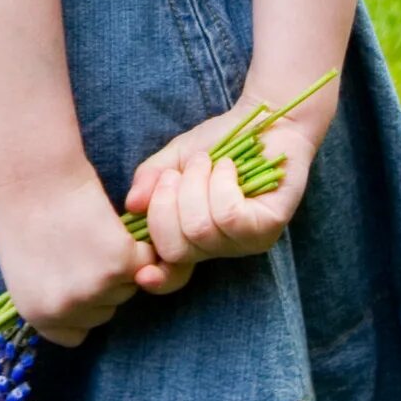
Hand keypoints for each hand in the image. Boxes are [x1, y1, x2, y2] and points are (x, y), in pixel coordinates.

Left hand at [0, 171, 153, 346]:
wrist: (35, 177)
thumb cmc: (25, 215)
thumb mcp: (23, 273)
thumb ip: (48, 301)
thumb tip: (74, 315)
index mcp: (38, 315)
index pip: (76, 335)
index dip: (81, 309)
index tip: (79, 281)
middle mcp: (65, 310)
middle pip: (105, 311)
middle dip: (103, 284)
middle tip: (85, 246)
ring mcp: (94, 289)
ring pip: (127, 287)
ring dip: (121, 263)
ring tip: (94, 232)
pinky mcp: (119, 263)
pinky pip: (144, 262)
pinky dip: (138, 244)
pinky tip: (113, 225)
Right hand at [122, 89, 327, 294]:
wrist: (263, 122)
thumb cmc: (219, 142)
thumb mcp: (174, 159)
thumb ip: (150, 180)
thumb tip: (132, 205)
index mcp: (192, 238)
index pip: (171, 276)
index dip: (156, 279)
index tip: (141, 272)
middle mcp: (218, 248)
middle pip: (175, 250)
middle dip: (165, 204)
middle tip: (178, 174)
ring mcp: (245, 241)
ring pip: (200, 230)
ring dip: (195, 185)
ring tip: (207, 162)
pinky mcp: (268, 228)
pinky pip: (229, 216)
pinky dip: (221, 183)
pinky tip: (229, 167)